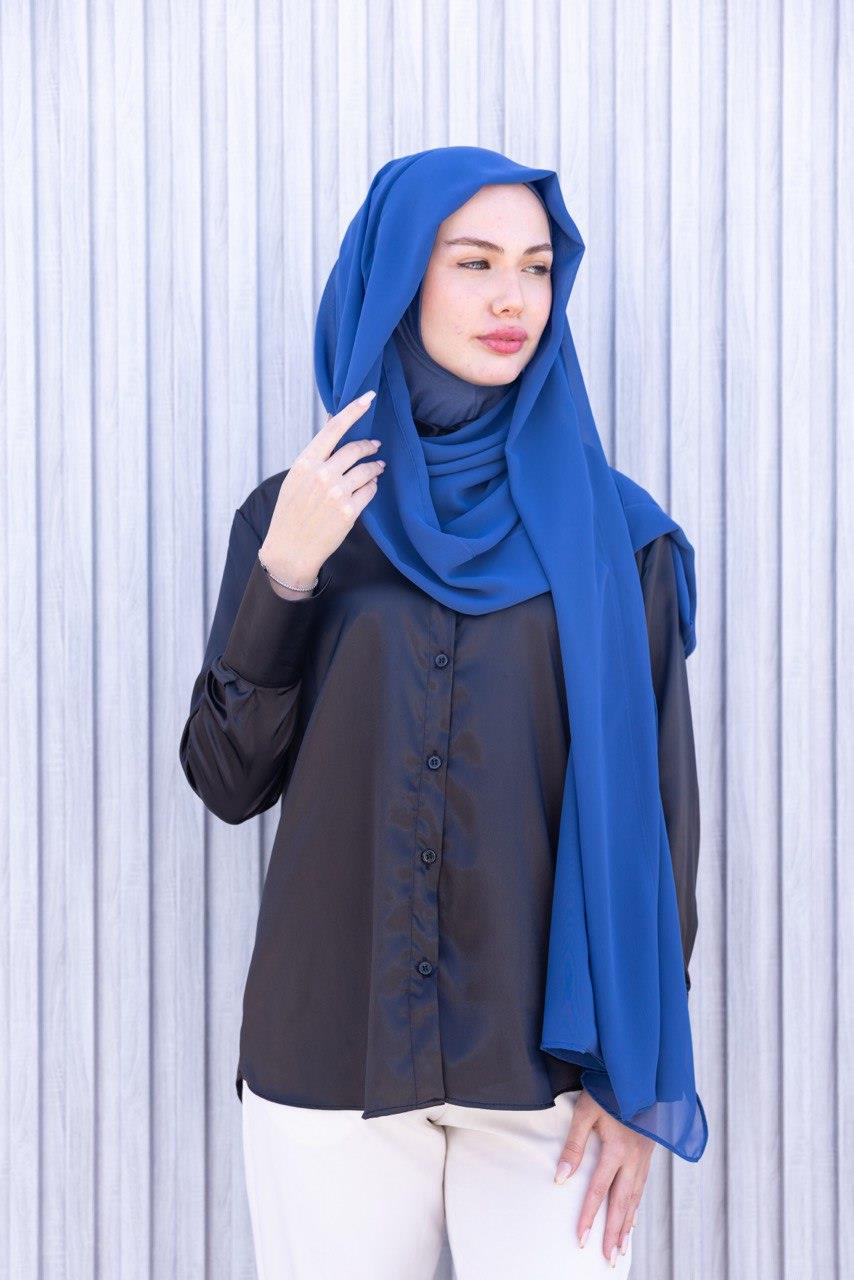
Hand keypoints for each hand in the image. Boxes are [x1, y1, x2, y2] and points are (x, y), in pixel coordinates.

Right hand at [259, 391, 384, 583]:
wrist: (290, 550)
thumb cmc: (290, 514)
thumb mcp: (295, 479)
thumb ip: (315, 456)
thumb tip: (332, 427)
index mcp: (305, 463)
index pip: (333, 428)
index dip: (354, 410)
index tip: (369, 397)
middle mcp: (322, 475)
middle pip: (356, 449)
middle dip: (370, 445)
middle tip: (375, 446)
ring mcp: (336, 493)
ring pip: (367, 470)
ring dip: (375, 467)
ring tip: (377, 469)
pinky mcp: (349, 512)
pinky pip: (370, 491)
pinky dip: (372, 486)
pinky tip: (370, 487)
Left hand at [554, 1088, 653, 1265]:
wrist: (637, 1073)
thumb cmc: (607, 1089)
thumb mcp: (585, 1111)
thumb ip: (573, 1145)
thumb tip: (561, 1179)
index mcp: (616, 1149)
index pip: (599, 1191)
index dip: (589, 1216)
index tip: (581, 1239)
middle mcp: (633, 1158)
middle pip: (621, 1203)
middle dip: (613, 1232)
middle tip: (608, 1258)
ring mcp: (643, 1157)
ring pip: (635, 1198)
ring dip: (626, 1225)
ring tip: (620, 1248)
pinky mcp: (647, 1153)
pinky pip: (642, 1187)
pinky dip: (636, 1207)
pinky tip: (632, 1219)